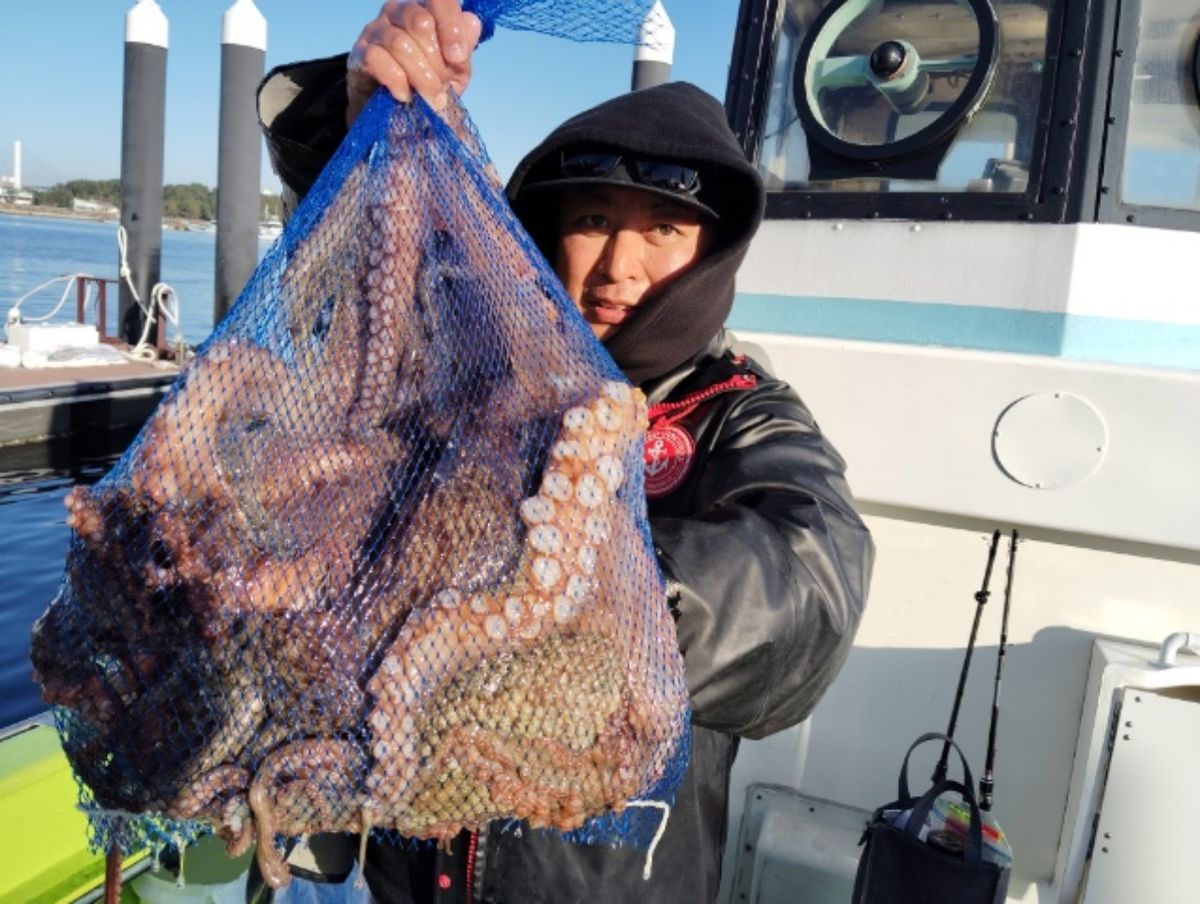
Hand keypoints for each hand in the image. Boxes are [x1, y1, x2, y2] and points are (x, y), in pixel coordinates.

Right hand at [347, 0, 482, 124]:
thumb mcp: (454, 71)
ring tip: (429, 97)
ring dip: (420, 76)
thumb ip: (464, 49)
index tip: (457, 58)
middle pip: (420, 22)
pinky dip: (396, 81)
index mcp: (425, 9)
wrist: (395, 110)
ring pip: (400, 43)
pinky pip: (377, 59)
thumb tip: (472, 22)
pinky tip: (405, 95)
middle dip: (437, 61)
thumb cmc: (427, 83)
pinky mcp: (360, 52)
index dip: (451, 27)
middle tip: (443, 87)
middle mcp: (398, 11)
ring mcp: (376, 29)